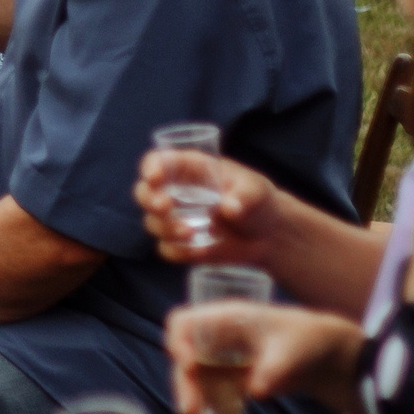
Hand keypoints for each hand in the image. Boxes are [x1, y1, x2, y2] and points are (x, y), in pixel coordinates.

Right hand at [136, 150, 281, 265]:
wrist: (270, 235)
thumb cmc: (259, 201)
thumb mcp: (256, 190)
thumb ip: (243, 196)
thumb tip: (228, 209)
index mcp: (188, 169)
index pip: (158, 162)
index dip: (150, 168)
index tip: (154, 178)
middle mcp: (174, 192)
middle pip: (144, 192)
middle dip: (150, 200)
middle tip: (166, 207)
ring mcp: (176, 219)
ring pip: (152, 222)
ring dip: (165, 228)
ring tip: (190, 233)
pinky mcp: (182, 244)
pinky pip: (166, 249)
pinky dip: (177, 251)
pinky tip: (197, 251)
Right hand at [165, 300, 364, 413]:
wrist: (324, 352)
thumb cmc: (306, 340)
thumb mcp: (292, 351)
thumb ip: (274, 369)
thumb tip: (254, 391)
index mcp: (226, 319)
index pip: (184, 322)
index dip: (178, 342)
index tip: (187, 366)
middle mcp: (216, 336)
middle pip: (186, 355)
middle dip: (184, 383)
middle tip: (189, 412)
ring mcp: (222, 357)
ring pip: (195, 377)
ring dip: (193, 399)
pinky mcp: (231, 376)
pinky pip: (213, 392)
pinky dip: (211, 409)